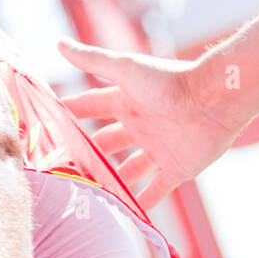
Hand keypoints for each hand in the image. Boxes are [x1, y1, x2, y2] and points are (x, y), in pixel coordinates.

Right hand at [56, 39, 240, 208]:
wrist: (214, 99)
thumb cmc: (169, 80)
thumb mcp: (124, 68)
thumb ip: (91, 59)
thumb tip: (58, 43)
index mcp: (125, 102)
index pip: (89, 109)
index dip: (68, 116)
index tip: (45, 126)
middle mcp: (139, 125)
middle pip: (105, 144)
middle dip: (85, 155)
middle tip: (60, 168)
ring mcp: (157, 148)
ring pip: (127, 169)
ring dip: (110, 181)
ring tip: (85, 194)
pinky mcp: (176, 168)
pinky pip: (156, 189)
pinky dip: (142, 202)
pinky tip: (124, 214)